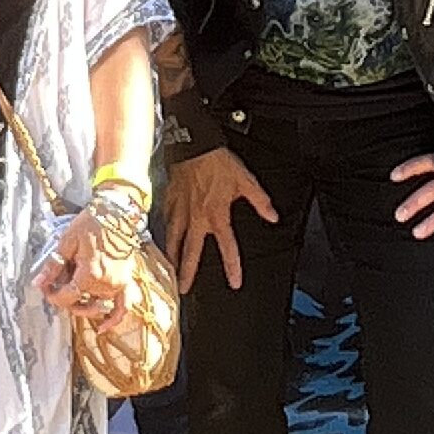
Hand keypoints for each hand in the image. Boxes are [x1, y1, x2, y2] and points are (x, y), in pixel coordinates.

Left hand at [35, 209, 131, 319]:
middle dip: (65, 298)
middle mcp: (105, 284)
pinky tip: (104, 328)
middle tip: (55, 287)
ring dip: (83, 304)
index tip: (45, 288)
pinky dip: (114, 319)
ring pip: (97, 305)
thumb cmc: (92, 223)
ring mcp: (118, 284)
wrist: (116, 212)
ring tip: (73, 296)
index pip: (67, 297)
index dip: (53, 295)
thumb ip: (54, 266)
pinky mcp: (126, 281)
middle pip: (80, 302)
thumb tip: (38, 282)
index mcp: (90, 275)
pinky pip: (124, 306)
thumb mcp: (67, 242)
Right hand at [163, 145, 275, 294]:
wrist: (194, 145)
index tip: (234, 282)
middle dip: (187, 273)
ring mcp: (180, 210)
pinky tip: (161, 239)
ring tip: (168, 269)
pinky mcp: (169, 200)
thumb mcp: (245, 180)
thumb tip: (273, 216)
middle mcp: (197, 218)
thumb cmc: (217, 162)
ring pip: (173, 239)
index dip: (232, 266)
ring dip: (171, 256)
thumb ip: (259, 200)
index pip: (227, 247)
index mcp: (217, 215)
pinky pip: (165, 220)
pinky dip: (163, 232)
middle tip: (183, 289)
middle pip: (191, 252)